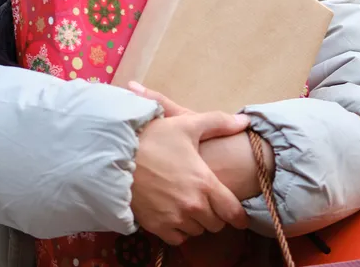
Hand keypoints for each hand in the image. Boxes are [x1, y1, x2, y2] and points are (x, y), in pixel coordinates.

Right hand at [129, 87, 249, 245]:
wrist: (115, 156)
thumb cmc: (153, 138)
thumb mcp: (186, 125)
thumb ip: (218, 123)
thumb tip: (245, 121)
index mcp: (205, 183)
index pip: (233, 213)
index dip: (238, 216)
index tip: (239, 217)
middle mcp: (192, 206)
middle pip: (216, 224)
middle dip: (214, 214)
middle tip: (206, 201)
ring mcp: (174, 218)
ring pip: (197, 231)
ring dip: (196, 222)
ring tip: (188, 205)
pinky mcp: (157, 226)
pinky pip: (178, 238)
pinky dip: (179, 230)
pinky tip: (173, 214)